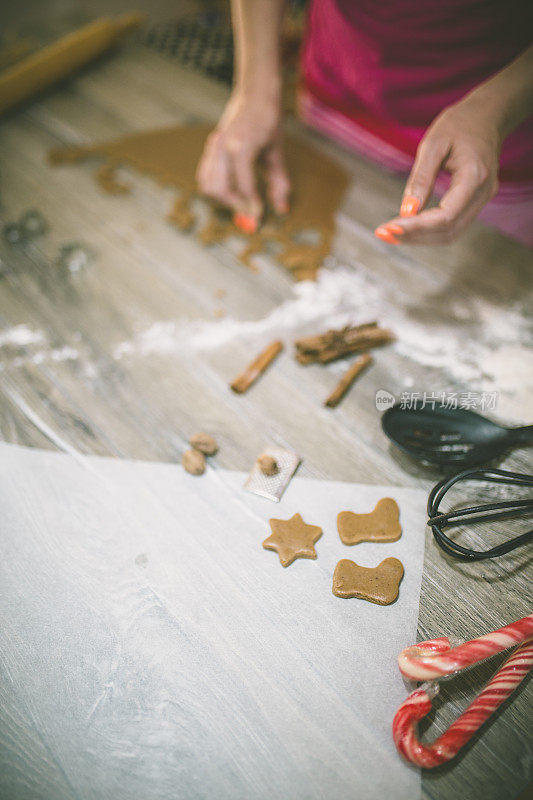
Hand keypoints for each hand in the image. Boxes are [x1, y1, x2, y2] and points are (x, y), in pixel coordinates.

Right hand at [196, 89, 289, 231]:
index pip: (244, 187)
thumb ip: (278, 182)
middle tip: (250, 209)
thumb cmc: (269, 120)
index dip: (252, 206)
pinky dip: (215, 186)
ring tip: (240, 198)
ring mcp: (213, 146)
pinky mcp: (210, 147)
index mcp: (241, 147)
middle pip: (220, 189)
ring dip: (223, 197)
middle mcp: (223, 147)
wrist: (255, 92)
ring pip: (207, 184)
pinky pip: (205, 175)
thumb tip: (281, 209)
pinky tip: (232, 187)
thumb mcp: (277, 152)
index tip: (259, 218)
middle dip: (234, 204)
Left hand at [375, 98, 501, 244]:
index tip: (389, 228)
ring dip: (419, 238)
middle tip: (383, 234)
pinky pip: (452, 225)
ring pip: (450, 234)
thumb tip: (406, 211)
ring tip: (391, 234)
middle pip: (448, 231)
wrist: (485, 116)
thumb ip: (421, 178)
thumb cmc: (458, 124)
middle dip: (414, 236)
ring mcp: (482, 200)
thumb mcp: (433, 144)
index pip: (446, 216)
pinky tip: (407, 227)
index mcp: (475, 177)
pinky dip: (428, 231)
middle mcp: (483, 193)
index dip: (416, 227)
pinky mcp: (475, 203)